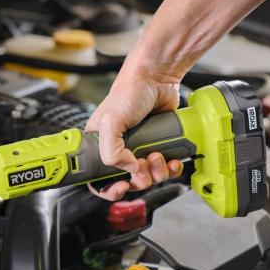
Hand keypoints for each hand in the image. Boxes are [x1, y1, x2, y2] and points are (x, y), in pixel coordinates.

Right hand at [85, 67, 183, 200]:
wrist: (157, 80)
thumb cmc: (128, 94)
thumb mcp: (111, 121)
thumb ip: (111, 150)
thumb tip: (129, 169)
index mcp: (100, 146)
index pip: (98, 179)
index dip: (109, 189)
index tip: (121, 187)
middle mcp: (120, 151)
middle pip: (127, 182)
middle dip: (139, 180)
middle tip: (142, 167)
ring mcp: (140, 151)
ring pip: (149, 179)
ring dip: (156, 173)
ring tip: (157, 156)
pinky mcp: (159, 148)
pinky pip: (166, 171)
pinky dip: (170, 170)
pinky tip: (171, 160)